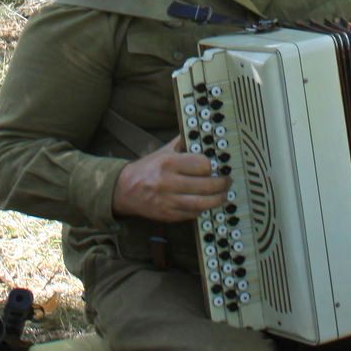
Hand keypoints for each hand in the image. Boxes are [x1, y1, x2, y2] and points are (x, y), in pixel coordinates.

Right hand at [111, 137, 230, 222]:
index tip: (216, 166)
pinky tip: (206, 203)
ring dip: (217, 200)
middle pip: (206, 185)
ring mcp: (168, 200)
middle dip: (222, 184)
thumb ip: (182, 143)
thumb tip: (201, 135)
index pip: (202, 164)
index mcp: (168, 162)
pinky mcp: (168, 215)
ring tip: (223, 195)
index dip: (212, 166)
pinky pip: (192, 214)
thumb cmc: (147, 169)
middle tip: (226, 181)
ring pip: (202, 203)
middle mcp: (168, 182)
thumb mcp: (163, 151)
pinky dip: (203, 209)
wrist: (124, 189)